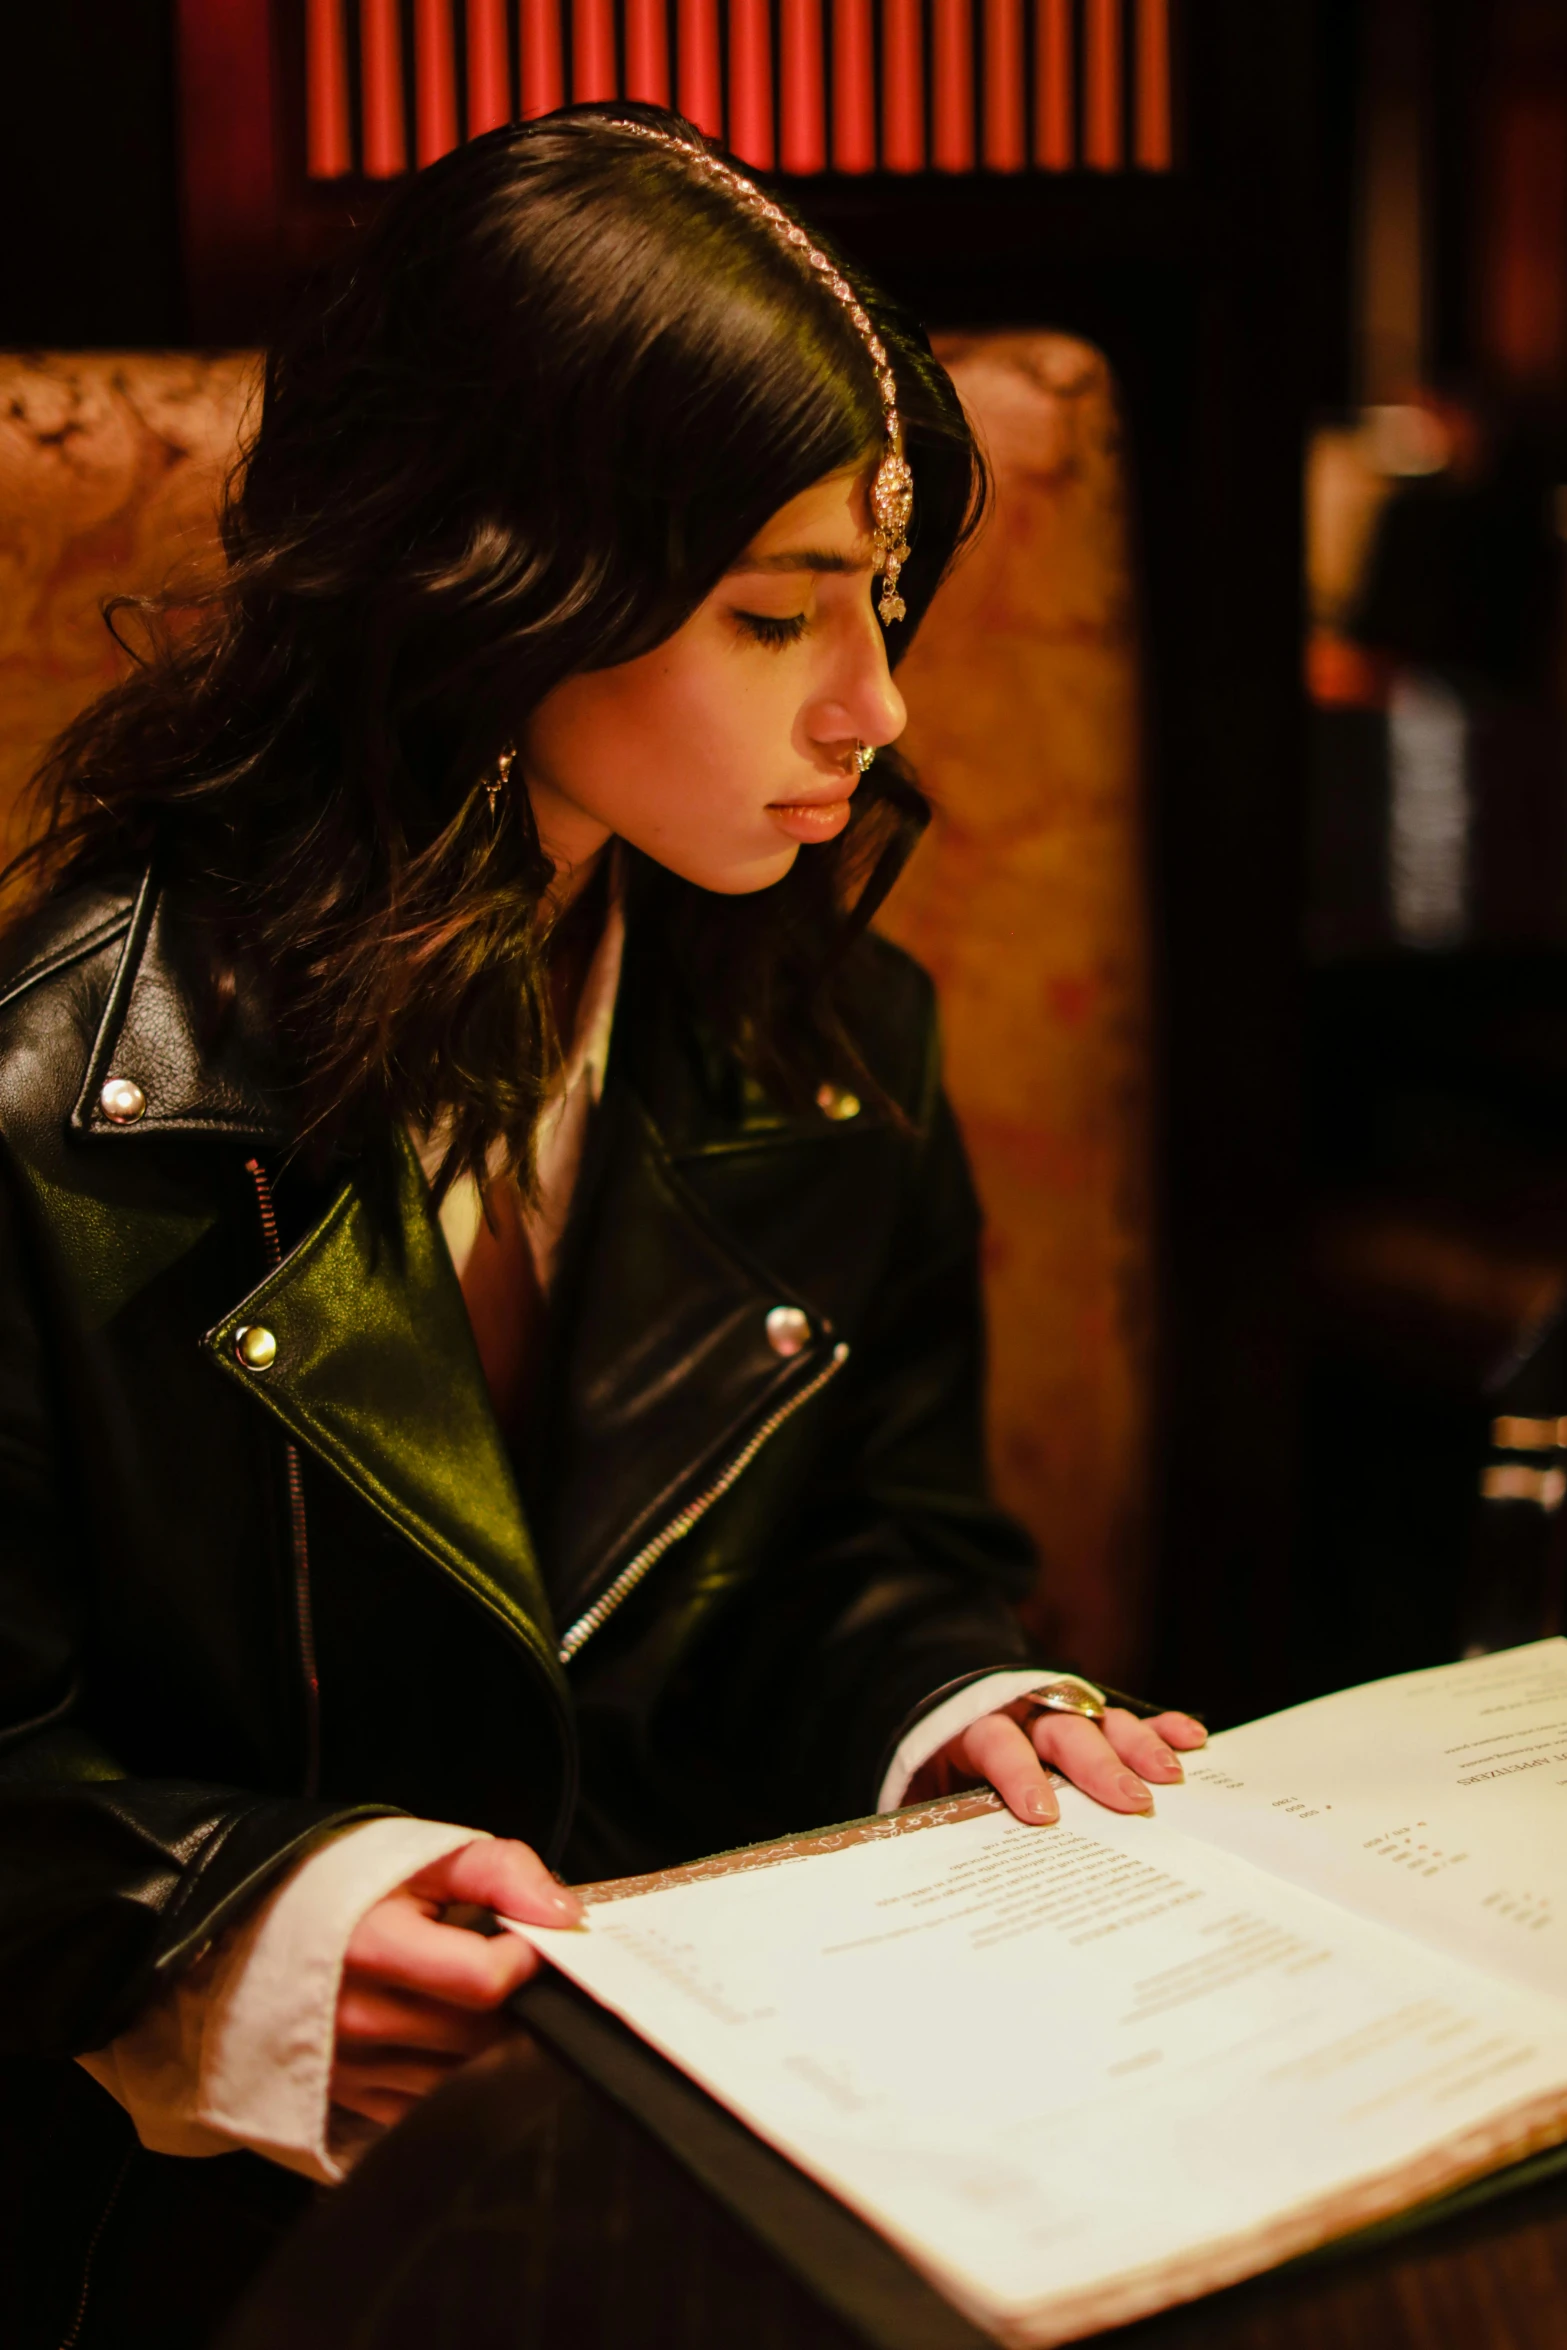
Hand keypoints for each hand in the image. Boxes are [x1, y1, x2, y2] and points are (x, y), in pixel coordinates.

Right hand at [332, 1838, 581, 2129]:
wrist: (267, 1924)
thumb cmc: (353, 1886)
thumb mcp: (425, 1857)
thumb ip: (500, 1871)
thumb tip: (564, 1916)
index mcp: (369, 1948)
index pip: (484, 1979)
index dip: (529, 1957)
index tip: (536, 1937)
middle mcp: (355, 2018)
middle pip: (481, 2032)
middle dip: (519, 2001)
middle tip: (520, 1968)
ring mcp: (350, 2067)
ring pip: (464, 2075)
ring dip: (492, 2043)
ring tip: (485, 1999)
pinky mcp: (351, 2099)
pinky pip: (434, 2105)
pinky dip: (461, 2077)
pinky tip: (457, 2036)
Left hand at [909, 1702, 1207, 1826]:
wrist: (940, 1726)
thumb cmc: (937, 1779)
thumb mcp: (921, 1798)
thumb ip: (929, 1823)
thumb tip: (929, 1873)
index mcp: (970, 1730)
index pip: (996, 1741)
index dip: (1018, 1772)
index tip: (1042, 1812)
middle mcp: (1020, 1713)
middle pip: (1061, 1729)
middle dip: (1097, 1763)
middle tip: (1131, 1801)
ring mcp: (1059, 1713)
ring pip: (1100, 1719)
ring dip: (1136, 1745)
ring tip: (1169, 1777)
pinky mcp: (1088, 1721)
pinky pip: (1127, 1718)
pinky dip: (1159, 1727)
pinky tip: (1192, 1740)